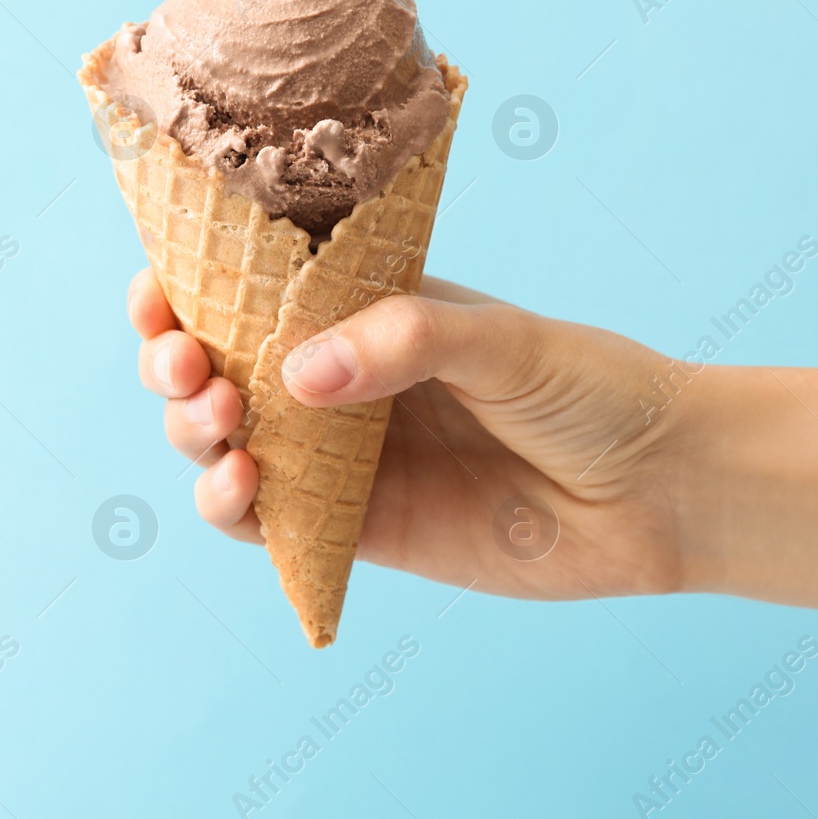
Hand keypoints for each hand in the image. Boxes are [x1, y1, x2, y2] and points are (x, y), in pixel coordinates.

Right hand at [126, 267, 691, 600]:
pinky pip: (267, 523)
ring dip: (195, 433)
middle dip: (176, 364)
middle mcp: (340, 379)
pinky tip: (244, 487)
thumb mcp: (505, 342)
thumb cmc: (594, 390)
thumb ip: (407, 342)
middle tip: (189, 368)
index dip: (186, 289)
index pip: (251, 288)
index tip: (158, 294)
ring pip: (227, 443)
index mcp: (364, 309)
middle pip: (218, 367)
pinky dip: (231, 507)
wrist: (659, 492)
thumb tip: (296, 375)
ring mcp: (344, 456)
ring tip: (224, 427)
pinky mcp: (357, 530)